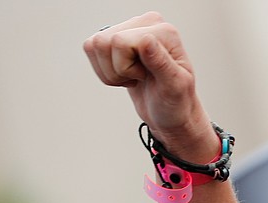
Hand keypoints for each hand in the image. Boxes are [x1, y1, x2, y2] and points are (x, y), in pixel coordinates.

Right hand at [83, 12, 217, 160]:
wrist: (171, 113)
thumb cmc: (177, 103)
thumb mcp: (175, 87)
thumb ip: (161, 63)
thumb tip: (146, 39)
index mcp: (163, 31)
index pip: (120, 42)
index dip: (127, 67)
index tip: (149, 77)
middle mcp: (146, 24)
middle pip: (103, 42)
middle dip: (117, 71)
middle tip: (140, 79)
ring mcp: (129, 29)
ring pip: (94, 45)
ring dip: (110, 72)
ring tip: (133, 78)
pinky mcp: (116, 39)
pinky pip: (90, 48)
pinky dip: (104, 71)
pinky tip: (125, 75)